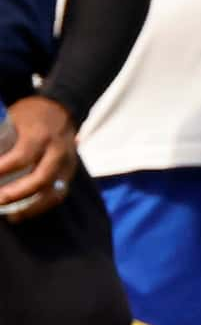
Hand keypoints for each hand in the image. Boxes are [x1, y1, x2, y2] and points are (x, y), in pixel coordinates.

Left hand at [0, 95, 78, 222]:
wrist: (61, 108)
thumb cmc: (29, 114)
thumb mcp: (13, 119)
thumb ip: (1, 140)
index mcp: (41, 135)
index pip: (22, 156)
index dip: (2, 168)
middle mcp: (58, 151)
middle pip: (41, 179)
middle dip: (17, 193)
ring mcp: (67, 163)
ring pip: (54, 192)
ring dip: (32, 207)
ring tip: (11, 215)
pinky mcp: (70, 172)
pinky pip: (58, 194)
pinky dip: (41, 206)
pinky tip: (22, 212)